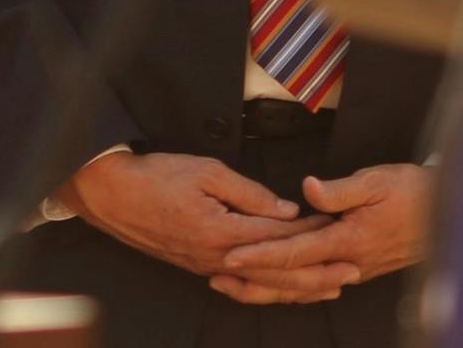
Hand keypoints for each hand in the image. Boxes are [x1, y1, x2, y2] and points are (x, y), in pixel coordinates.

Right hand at [61, 151, 328, 279]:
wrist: (110, 194)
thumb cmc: (155, 177)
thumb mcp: (206, 171)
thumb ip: (251, 194)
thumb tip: (288, 209)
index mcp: (224, 233)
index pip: (281, 236)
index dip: (313, 232)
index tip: (341, 229)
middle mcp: (218, 258)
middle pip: (277, 272)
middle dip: (318, 274)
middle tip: (352, 273)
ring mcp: (206, 266)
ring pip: (261, 284)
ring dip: (298, 288)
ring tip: (328, 288)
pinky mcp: (196, 265)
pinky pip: (241, 284)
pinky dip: (267, 289)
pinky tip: (280, 290)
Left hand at [213, 161, 430, 303]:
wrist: (451, 213)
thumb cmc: (412, 192)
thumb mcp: (376, 181)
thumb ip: (340, 190)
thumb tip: (309, 190)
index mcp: (348, 240)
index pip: (294, 252)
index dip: (260, 254)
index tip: (230, 255)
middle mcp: (349, 262)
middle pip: (292, 279)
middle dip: (253, 280)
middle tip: (217, 276)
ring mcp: (354, 268)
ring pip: (304, 287)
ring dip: (268, 287)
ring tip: (235, 284)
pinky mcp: (359, 267)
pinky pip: (318, 284)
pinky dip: (292, 286)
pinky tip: (276, 284)